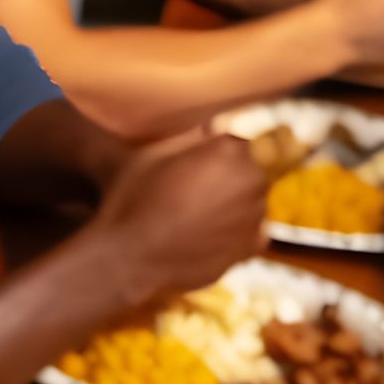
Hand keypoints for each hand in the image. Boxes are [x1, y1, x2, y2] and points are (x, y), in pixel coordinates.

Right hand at [91, 132, 265, 302]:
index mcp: (230, 150)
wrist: (128, 256)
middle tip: (185, 190)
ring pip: (247, 201)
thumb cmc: (132, 199)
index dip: (209, 153)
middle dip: (223, 177)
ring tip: (188, 215)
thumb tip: (212, 127)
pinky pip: (247, 232)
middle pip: (244, 171)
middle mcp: (252, 180)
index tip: (188, 165)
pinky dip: (231, 232)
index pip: (231, 142)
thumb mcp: (151, 153)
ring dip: (228, 204)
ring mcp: (256, 216)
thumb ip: (189, 136)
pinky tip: (199, 234)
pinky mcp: (252, 247)